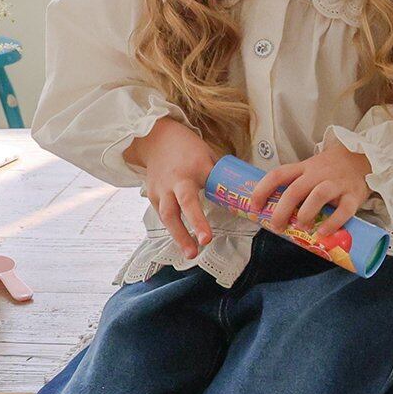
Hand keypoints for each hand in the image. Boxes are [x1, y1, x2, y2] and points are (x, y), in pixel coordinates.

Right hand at [123, 116, 221, 259]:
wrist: (156, 139)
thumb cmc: (188, 149)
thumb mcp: (207, 156)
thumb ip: (218, 176)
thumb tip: (240, 194)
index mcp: (191, 170)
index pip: (198, 194)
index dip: (202, 215)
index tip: (210, 234)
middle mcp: (174, 181)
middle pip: (180, 207)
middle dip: (191, 227)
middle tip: (203, 244)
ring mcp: (161, 190)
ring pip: (167, 215)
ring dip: (179, 236)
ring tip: (191, 254)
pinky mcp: (152, 196)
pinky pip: (163, 215)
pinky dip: (173, 229)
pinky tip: (183, 242)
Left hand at [248, 145, 372, 236]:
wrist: (363, 157)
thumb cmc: (332, 169)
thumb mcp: (312, 169)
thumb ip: (297, 185)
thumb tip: (276, 211)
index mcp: (304, 168)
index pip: (278, 175)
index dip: (262, 190)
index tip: (254, 207)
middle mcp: (318, 174)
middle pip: (296, 189)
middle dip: (282, 210)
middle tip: (277, 226)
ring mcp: (337, 184)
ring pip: (319, 195)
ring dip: (306, 213)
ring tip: (301, 227)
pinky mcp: (354, 195)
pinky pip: (344, 209)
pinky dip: (333, 222)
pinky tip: (323, 233)